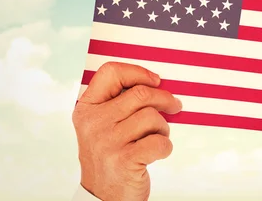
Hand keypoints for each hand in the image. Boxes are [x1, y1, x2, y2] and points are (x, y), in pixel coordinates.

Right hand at [72, 62, 182, 200]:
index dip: (137, 72)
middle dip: (164, 99)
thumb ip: (120, 103)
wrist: (103, 197)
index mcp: (86, 108)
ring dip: (163, 127)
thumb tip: (156, 83)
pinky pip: (159, 142)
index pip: (110, 72)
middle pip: (140, 94)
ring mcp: (108, 142)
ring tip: (158, 137)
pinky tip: (157, 152)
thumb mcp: (103, 126)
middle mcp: (93, 123)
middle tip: (175, 106)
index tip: (155, 81)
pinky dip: (165, 146)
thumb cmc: (111, 155)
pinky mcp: (124, 160)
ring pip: (152, 117)